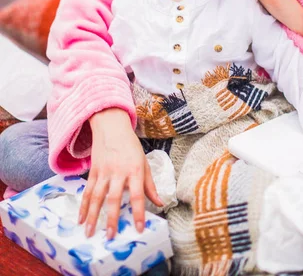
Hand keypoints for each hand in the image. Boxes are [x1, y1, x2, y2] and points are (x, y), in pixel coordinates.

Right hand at [78, 108, 162, 239]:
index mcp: (135, 170)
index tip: (138, 229)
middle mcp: (118, 172)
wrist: (112, 126)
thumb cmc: (131, 146)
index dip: (138, 213)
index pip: (138, 195)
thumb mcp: (144, 162)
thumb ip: (150, 185)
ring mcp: (104, 171)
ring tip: (89, 233)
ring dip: (93, 216)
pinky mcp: (93, 171)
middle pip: (114, 198)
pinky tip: (81, 219)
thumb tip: (159, 203)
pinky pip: (87, 190)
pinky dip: (83, 206)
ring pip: (97, 196)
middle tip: (110, 237)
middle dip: (112, 218)